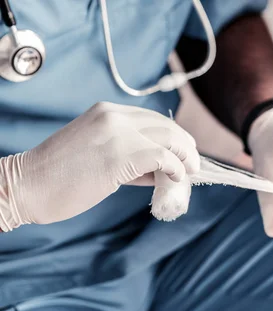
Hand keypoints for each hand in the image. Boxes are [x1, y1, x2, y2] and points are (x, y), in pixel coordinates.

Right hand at [0, 102, 199, 230]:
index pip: (154, 120)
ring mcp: (119, 133)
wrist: (27, 186)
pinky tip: (176, 180)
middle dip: (187, 147)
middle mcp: (115, 116)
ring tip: (189, 174)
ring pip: (171, 139)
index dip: (175, 137)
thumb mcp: (99, 155)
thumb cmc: (59, 177)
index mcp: (108, 112)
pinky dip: (176, 169)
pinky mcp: (121, 154)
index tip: (185, 154)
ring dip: (186, 158)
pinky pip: (163, 158)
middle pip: (168, 127)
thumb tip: (164, 170)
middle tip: (194, 166)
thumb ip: (132, 158)